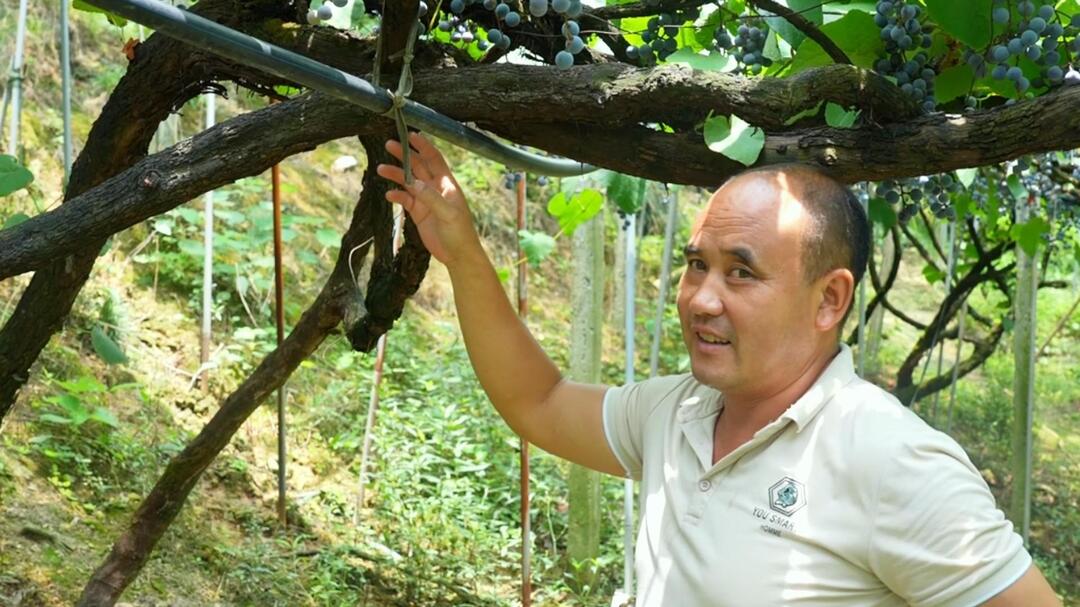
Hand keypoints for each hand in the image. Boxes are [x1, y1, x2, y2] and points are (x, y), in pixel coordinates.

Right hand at [376, 132, 479, 265]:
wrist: (458, 255)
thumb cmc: (460, 233)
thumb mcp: (448, 214)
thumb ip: (431, 198)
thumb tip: (413, 182)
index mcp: (447, 184)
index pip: (434, 159)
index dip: (423, 146)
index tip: (410, 134)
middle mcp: (435, 188)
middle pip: (417, 166)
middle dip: (403, 155)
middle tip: (388, 144)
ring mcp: (426, 200)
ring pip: (408, 182)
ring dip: (395, 175)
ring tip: (380, 169)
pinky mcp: (418, 213)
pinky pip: (405, 200)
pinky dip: (396, 196)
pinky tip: (388, 195)